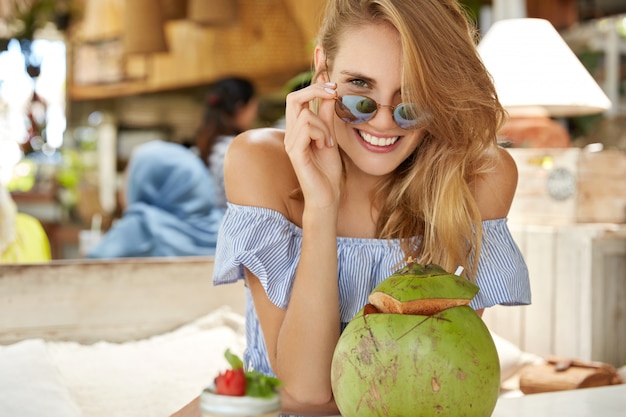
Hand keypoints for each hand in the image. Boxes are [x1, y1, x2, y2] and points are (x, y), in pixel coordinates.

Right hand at [284, 82, 340, 208]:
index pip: (297, 97)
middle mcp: (290, 134)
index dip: (312, 82)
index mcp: (297, 129)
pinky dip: (321, 134)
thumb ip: (327, 116)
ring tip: (329, 142)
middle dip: (316, 89)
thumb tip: (330, 92)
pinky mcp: (294, 152)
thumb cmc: (327, 171)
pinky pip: (307, 128)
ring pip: (306, 114)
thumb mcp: (330, 137)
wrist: (327, 196)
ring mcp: (290, 143)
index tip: (329, 75)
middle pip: (294, 97)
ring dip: (324, 125)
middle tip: (334, 93)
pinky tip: (325, 147)